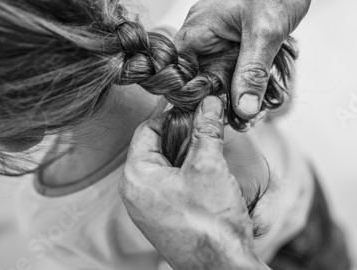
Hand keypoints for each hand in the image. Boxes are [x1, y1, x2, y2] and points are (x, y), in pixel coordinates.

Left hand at [119, 96, 267, 269]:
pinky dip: (188, 174)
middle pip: (157, 146)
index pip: (148, 129)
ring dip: (188, 155)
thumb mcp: (209, 166)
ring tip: (211, 153)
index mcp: (136, 177)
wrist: (220, 267)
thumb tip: (210, 102)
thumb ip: (207, 129)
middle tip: (208, 130)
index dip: (173, 115)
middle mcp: (136, 193)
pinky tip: (208, 176)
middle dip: (184, 136)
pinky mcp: (163, 217)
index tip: (195, 109)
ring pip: (166, 166)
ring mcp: (148, 208)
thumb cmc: (210, 224)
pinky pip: (171, 185)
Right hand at [174, 0, 320, 118]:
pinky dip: (248, 73)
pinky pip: (234, 62)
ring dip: (238, 85)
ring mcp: (219, 33)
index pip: (179, 72)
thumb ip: (252, 73)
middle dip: (222, 94)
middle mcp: (203, 32)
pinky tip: (263, 80)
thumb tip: (243, 109)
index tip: (214, 112)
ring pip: (220, 71)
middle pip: (201, 76)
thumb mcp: (265, 33)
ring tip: (258, 96)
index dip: (192, 95)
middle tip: (245, 111)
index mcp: (198, 27)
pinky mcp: (235, 35)